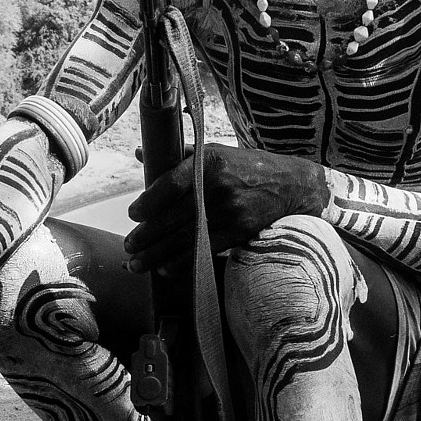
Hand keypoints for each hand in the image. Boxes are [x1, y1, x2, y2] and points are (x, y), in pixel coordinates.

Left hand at [124, 144, 328, 273]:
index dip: (148, 203)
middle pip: (172, 217)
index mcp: (209, 161)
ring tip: (137, 264)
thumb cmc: (247, 166)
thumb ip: (179, 156)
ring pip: (184, 238)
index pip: (169, 185)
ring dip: (156, 255)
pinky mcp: (238, 231)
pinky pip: (203, 251)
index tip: (133, 215)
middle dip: (146, 236)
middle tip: (129, 246)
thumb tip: (142, 154)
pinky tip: (165, 269)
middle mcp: (217, 186)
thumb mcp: (215, 152)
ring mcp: (229, 211)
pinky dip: (181, 263)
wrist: (291, 185)